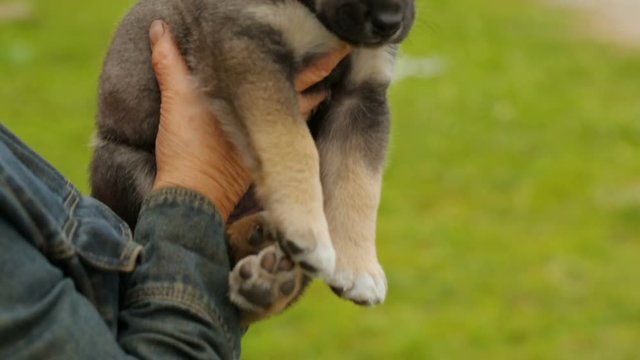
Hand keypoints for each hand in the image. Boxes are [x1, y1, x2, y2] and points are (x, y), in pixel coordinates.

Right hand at [149, 20, 350, 219]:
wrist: (193, 197)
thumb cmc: (189, 147)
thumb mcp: (175, 98)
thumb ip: (170, 60)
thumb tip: (160, 27)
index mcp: (264, 102)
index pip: (308, 75)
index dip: (327, 62)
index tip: (344, 49)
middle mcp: (277, 122)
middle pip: (311, 94)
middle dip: (323, 77)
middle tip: (337, 58)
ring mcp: (274, 143)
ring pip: (303, 115)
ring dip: (312, 98)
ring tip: (322, 82)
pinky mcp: (266, 159)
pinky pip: (291, 135)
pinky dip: (295, 120)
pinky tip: (295, 113)